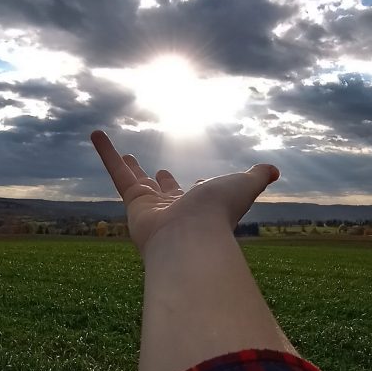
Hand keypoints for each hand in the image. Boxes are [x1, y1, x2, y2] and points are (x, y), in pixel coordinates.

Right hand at [90, 130, 279, 256]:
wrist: (191, 237)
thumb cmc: (219, 212)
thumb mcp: (244, 186)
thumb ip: (257, 176)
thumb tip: (273, 169)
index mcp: (200, 207)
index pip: (195, 195)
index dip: (196, 187)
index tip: (196, 182)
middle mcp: (175, 210)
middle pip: (164, 192)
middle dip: (160, 182)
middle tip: (155, 171)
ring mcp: (151, 208)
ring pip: (135, 180)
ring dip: (127, 165)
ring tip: (123, 154)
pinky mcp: (132, 202)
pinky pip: (116, 173)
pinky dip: (106, 152)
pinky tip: (97, 133)